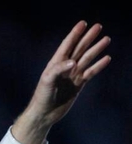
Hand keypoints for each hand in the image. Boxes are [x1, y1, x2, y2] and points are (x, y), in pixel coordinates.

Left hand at [13, 20, 110, 143]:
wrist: (44, 114)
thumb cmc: (42, 97)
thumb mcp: (47, 82)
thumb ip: (58, 70)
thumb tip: (73, 62)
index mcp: (55, 64)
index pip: (67, 45)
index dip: (74, 34)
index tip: (83, 23)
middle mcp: (65, 68)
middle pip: (79, 49)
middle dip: (88, 38)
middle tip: (98, 26)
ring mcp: (72, 76)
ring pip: (87, 59)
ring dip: (96, 49)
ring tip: (106, 39)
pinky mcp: (78, 84)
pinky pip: (90, 72)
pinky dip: (98, 66)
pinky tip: (106, 59)